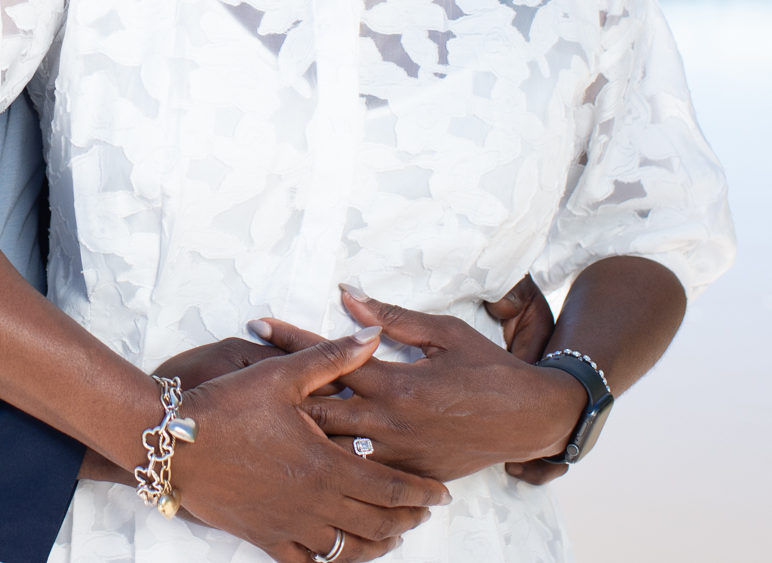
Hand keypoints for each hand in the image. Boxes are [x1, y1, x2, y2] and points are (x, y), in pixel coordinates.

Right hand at [167, 327, 449, 561]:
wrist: (171, 442)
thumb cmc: (225, 405)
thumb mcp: (280, 374)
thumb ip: (332, 358)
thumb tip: (372, 338)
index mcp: (325, 463)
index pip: (391, 488)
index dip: (421, 493)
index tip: (440, 494)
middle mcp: (314, 502)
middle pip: (377, 524)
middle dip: (407, 520)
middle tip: (422, 512)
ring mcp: (289, 524)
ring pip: (348, 550)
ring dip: (376, 544)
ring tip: (389, 534)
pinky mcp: (263, 537)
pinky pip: (306, 562)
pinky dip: (329, 561)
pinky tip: (337, 551)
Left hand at [250, 288, 585, 483]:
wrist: (530, 419)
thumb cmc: (488, 369)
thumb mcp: (443, 333)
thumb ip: (392, 319)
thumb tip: (349, 297)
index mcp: (396, 383)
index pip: (330, 357)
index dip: (292, 339)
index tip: (259, 325)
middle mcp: (390, 423)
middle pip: (319, 408)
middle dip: (280, 390)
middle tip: (241, 374)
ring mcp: (398, 455)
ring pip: (334, 448)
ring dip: (299, 431)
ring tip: (260, 417)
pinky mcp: (408, 475)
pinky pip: (361, 473)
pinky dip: (332, 462)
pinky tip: (305, 455)